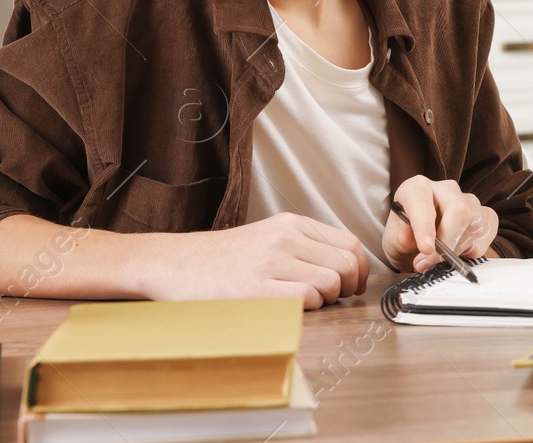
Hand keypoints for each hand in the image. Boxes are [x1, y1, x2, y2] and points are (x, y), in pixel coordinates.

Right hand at [147, 213, 368, 308]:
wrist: (172, 263)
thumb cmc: (221, 258)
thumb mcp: (268, 237)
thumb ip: (304, 246)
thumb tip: (345, 268)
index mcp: (292, 224)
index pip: (350, 243)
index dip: (360, 269)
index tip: (354, 284)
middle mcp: (286, 237)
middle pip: (347, 264)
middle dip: (349, 287)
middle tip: (335, 298)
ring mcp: (271, 262)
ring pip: (331, 282)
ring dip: (328, 299)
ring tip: (309, 303)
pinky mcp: (256, 288)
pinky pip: (306, 298)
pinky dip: (308, 308)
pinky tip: (291, 308)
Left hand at [384, 176, 497, 272]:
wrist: (423, 243)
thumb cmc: (406, 237)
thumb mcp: (393, 242)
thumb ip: (398, 240)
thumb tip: (406, 237)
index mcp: (417, 188)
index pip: (423, 204)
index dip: (425, 227)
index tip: (426, 249)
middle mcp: (446, 189)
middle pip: (459, 210)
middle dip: (448, 241)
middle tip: (432, 263)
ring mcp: (469, 201)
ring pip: (474, 224)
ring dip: (458, 249)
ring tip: (441, 259)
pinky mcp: (486, 215)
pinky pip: (487, 234)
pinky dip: (474, 250)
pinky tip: (459, 253)